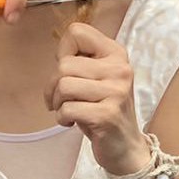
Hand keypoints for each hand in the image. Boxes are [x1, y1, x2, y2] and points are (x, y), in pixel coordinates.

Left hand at [48, 21, 145, 175]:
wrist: (125, 147)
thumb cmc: (102, 109)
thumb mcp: (95, 78)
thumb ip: (80, 61)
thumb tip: (58, 54)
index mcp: (115, 53)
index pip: (76, 32)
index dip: (63, 52)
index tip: (69, 72)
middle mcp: (119, 69)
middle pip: (64, 64)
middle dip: (52, 86)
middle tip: (60, 100)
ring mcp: (116, 92)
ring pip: (63, 86)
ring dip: (57, 103)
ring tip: (67, 110)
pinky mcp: (107, 115)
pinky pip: (67, 109)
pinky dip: (62, 118)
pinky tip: (72, 122)